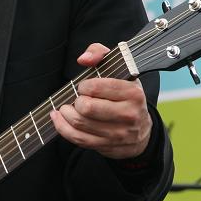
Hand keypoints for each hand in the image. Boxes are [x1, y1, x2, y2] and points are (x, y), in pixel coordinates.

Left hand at [49, 42, 152, 159]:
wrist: (141, 130)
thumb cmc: (125, 95)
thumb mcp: (119, 69)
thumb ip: (100, 53)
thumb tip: (84, 59)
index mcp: (133, 93)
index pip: (97, 87)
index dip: (84, 86)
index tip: (84, 86)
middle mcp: (128, 115)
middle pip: (87, 108)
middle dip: (75, 101)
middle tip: (76, 98)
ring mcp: (118, 133)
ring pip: (80, 124)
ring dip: (65, 114)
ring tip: (65, 108)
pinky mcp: (107, 146)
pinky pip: (78, 139)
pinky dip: (62, 128)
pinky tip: (58, 118)